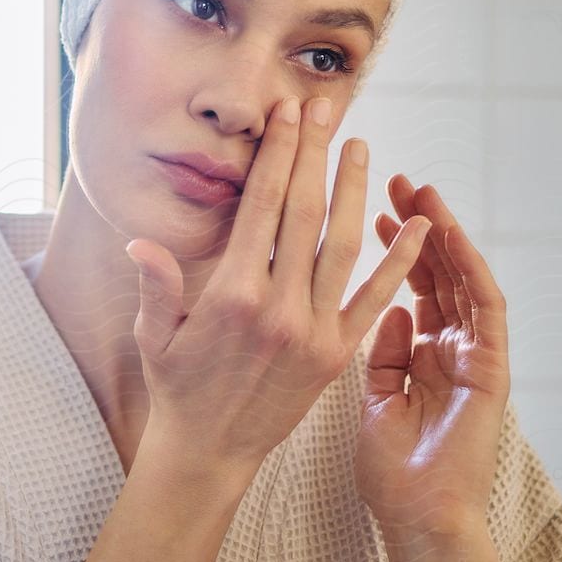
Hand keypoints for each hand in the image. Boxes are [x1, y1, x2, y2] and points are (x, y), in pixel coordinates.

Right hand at [126, 96, 432, 473]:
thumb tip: (140, 243)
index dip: (277, 155)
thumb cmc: (176, 388)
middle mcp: (277, 309)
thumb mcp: (154, 336)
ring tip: (359, 145)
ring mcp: (313, 332)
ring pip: (341, 246)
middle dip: (314, 154)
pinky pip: (373, 300)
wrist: (210, 453)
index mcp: (232, 295)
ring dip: (352, 190)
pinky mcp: (337, 355)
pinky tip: (420, 228)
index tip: (287, 115)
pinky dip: (400, 263)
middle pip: (304, 214)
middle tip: (324, 108)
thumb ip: (157, 285)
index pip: (262, 207)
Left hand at [355, 175, 510, 539]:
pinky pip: (484, 308)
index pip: (407, 286)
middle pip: (434, 271)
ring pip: (460, 279)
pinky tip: (450, 235)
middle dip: (413, 224)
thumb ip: (382, 356)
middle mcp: (452, 348)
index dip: (388, 245)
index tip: (363, 206)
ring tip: (418, 191)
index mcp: (423, 356)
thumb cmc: (394, 473)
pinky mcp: (493, 368)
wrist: (421, 521)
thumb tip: (384, 312)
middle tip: (390, 178)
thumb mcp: (375, 401)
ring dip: (442, 232)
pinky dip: (467, 268)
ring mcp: (475, 355)